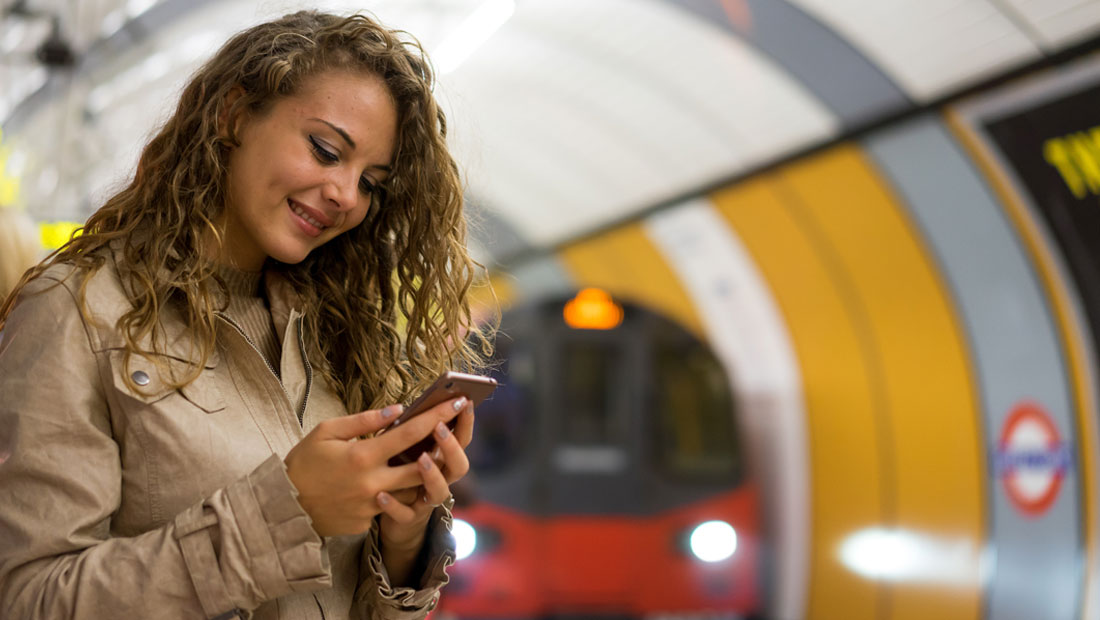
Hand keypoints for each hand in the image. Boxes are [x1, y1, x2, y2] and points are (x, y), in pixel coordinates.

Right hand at [283, 397, 466, 536]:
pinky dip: (394, 491)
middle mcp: (373, 483)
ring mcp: (372, 506)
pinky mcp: (368, 522)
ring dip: (424, 473)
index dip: (438, 417)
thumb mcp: (327, 431)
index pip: (410, 434)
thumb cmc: (304, 462)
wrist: (285, 506)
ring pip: (412, 489)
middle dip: (442, 448)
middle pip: (423, 466)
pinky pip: (391, 505)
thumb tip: (397, 410)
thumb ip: (363, 420)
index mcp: (363, 456)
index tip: (457, 402)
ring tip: (429, 455)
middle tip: (455, 433)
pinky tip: (391, 481)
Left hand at [375, 400, 474, 547]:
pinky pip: (406, 514)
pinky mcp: (408, 518)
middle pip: (459, 466)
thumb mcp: (402, 448)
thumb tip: (405, 407)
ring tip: (421, 459)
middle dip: (452, 447)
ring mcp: (427, 500)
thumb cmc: (395, 471)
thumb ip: (408, 432)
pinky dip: (394, 505)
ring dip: (432, 474)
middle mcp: (441, 479)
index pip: (462, 439)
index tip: (464, 401)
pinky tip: (381, 495)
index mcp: (441, 459)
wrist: (390, 513)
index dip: (466, 422)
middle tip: (439, 427)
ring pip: (440, 491)